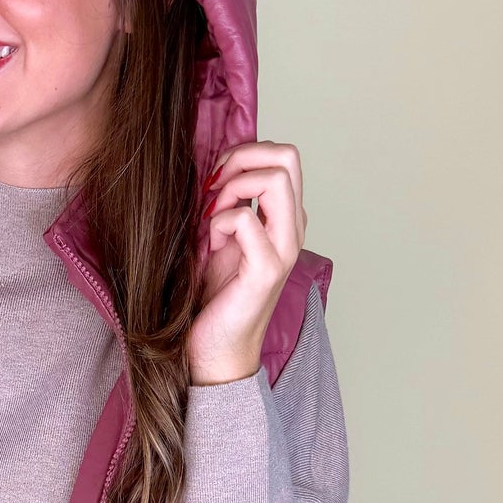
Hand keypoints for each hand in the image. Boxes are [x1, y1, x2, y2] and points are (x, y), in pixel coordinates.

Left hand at [185, 140, 306, 383]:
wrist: (215, 348)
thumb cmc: (214, 296)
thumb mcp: (218, 237)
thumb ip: (227, 203)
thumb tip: (217, 168)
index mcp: (284, 219)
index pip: (283, 157)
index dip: (245, 154)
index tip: (215, 179)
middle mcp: (292, 230)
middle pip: (287, 157)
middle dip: (243, 158)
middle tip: (215, 186)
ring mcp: (284, 249)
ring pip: (276, 178)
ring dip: (234, 186)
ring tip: (212, 214)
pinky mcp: (267, 269)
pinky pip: (245, 219)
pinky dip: (219, 223)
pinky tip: (210, 246)